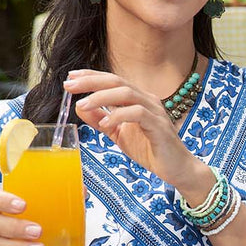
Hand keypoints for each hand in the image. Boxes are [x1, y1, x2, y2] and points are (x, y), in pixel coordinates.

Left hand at [65, 69, 197, 183]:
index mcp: (137, 99)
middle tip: (69, 86)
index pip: (112, 80)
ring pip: (127, 94)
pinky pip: (138, 114)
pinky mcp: (159, 126)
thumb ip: (101, 119)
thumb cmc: (150, 149)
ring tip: (82, 105)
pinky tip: (105, 124)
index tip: (70, 78)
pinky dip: (119, 116)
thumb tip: (80, 107)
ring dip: (101, 97)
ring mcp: (155, 111)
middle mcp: (147, 100)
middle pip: (117, 81)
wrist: (176, 169)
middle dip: (91, 82)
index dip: (91, 76)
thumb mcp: (118, 134)